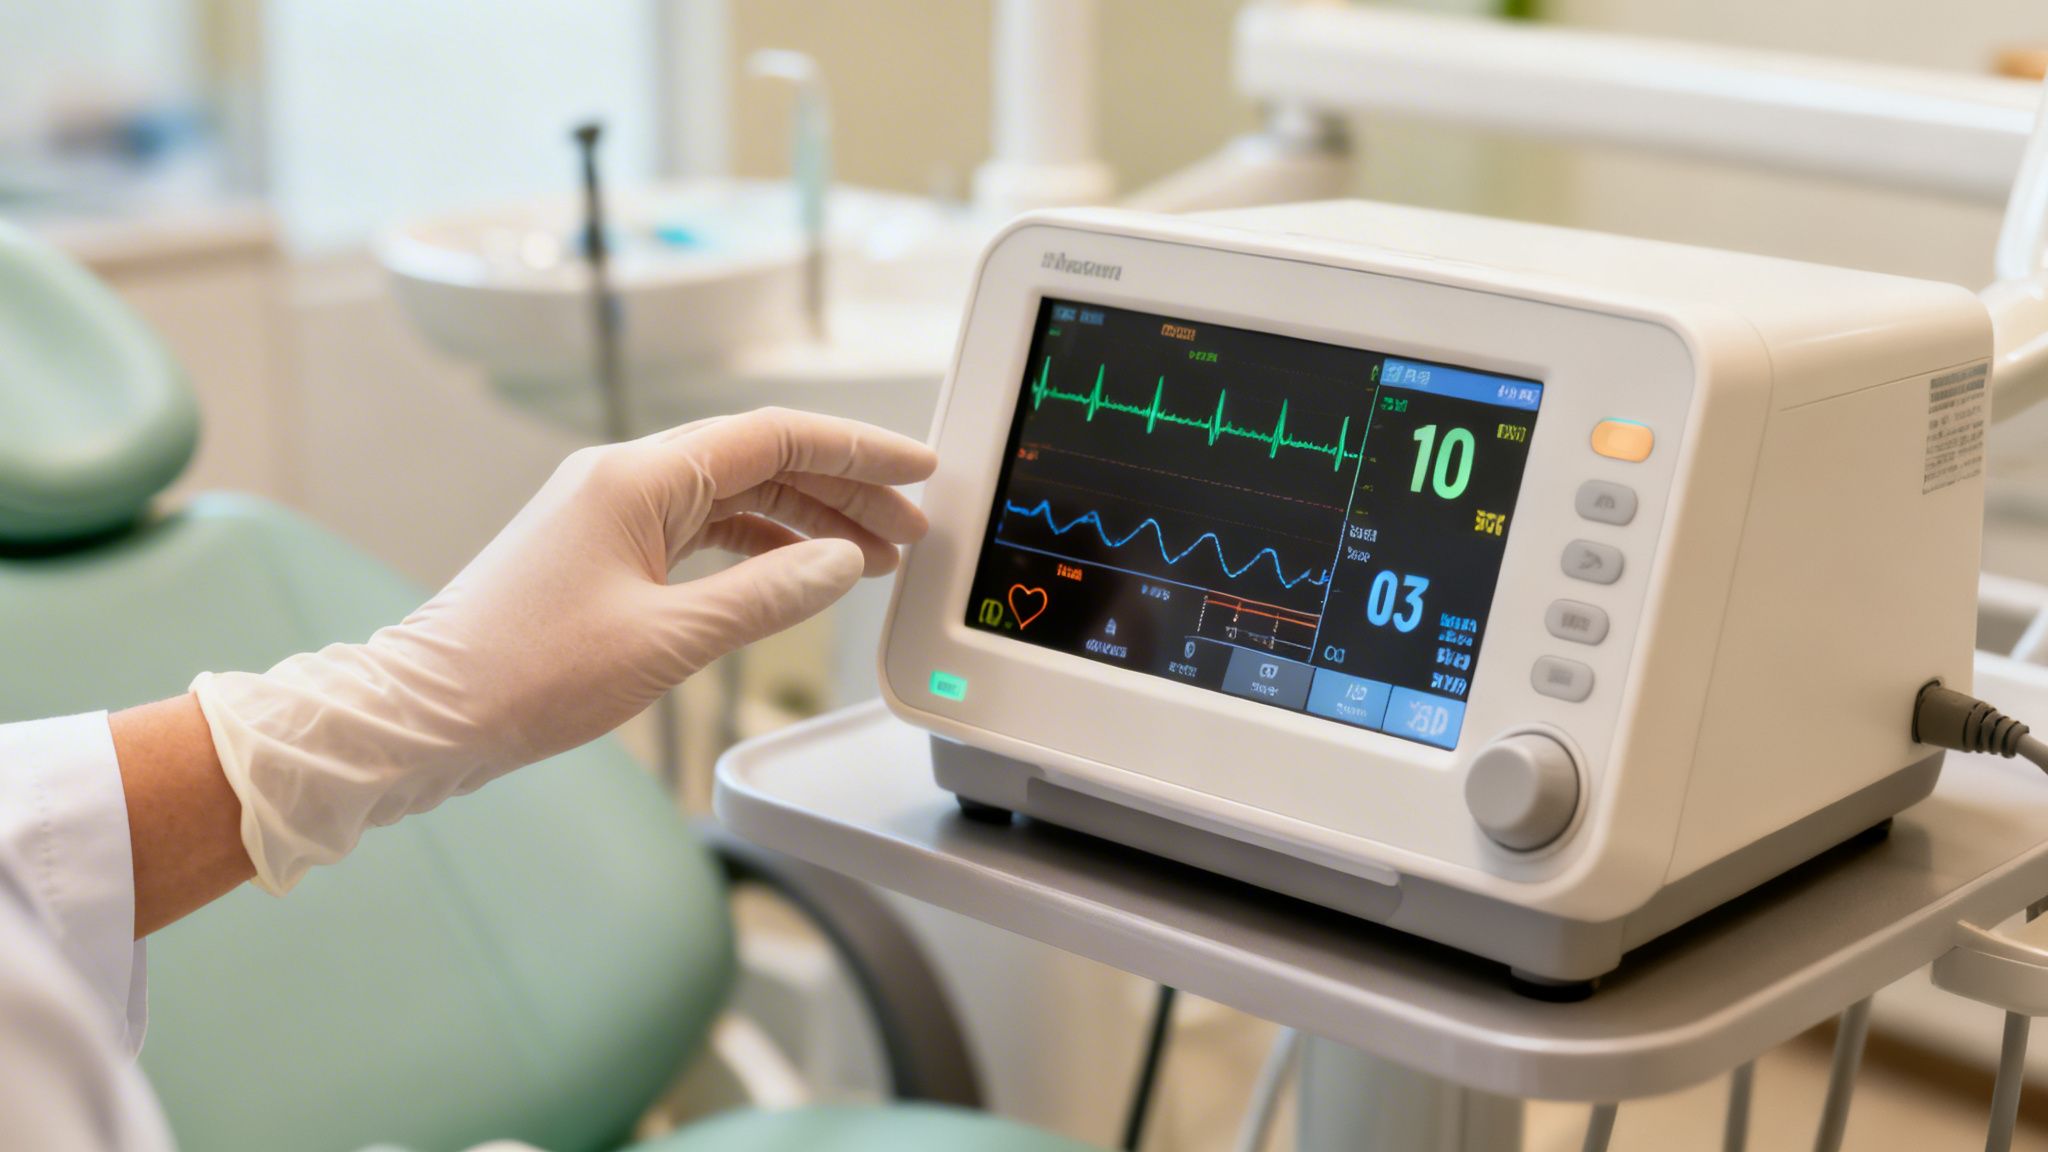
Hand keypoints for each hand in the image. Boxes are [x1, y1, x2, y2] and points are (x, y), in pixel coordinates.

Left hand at [192, 409, 935, 892]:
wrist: (423, 715)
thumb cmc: (526, 675)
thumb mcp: (667, 641)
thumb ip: (767, 597)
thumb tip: (843, 564)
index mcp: (638, 478)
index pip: (774, 438)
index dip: (857, 451)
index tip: (918, 469)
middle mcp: (624, 480)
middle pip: (760, 464)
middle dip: (843, 493)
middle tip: (911, 532)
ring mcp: (611, 514)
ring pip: (735, 500)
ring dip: (807, 524)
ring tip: (872, 559)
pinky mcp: (602, 553)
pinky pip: (702, 533)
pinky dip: (760, 550)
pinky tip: (800, 575)